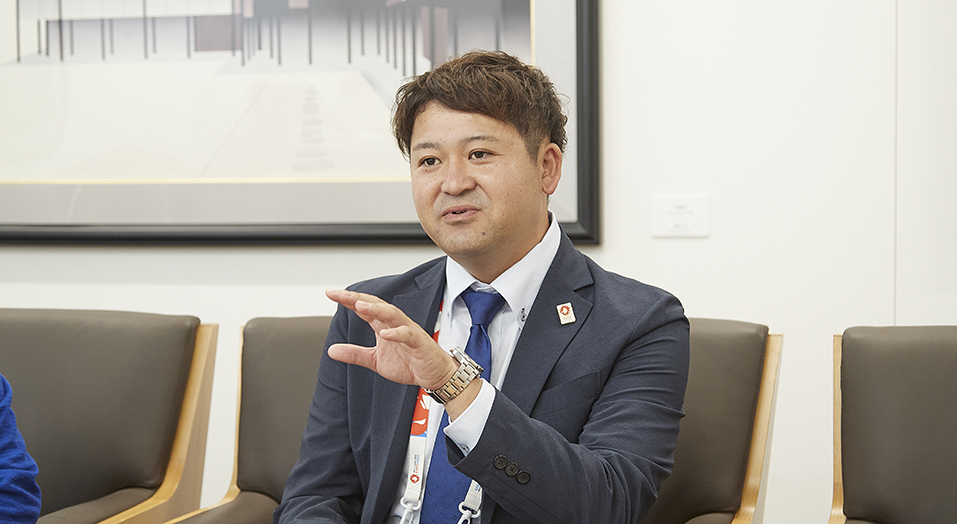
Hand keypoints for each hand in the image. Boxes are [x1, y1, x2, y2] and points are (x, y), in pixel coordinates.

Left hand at [325, 289, 456, 389]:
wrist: (434, 375)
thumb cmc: (409, 363)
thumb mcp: (375, 361)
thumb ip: (355, 354)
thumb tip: (331, 350)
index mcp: (383, 326)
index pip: (365, 308)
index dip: (348, 300)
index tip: (331, 293)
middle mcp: (395, 324)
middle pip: (376, 305)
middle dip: (358, 298)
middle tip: (340, 294)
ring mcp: (408, 331)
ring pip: (392, 314)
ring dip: (376, 309)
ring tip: (360, 305)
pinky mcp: (419, 342)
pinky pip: (408, 335)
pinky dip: (396, 333)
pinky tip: (384, 333)